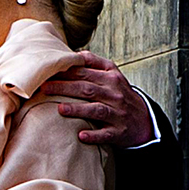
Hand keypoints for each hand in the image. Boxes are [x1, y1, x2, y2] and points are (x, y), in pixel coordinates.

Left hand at [41, 51, 157, 147]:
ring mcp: (117, 114)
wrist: (144, 120)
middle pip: (87, 90)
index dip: (66, 72)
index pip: (85, 73)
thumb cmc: (120, 95)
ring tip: (60, 108)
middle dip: (65, 88)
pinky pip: (106, 134)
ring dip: (78, 109)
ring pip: (96, 110)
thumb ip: (95, 63)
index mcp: (111, 79)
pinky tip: (81, 135)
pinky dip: (94, 135)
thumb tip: (75, 54)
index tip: (46, 72)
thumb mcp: (113, 75)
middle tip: (44, 88)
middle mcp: (114, 95)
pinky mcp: (118, 132)